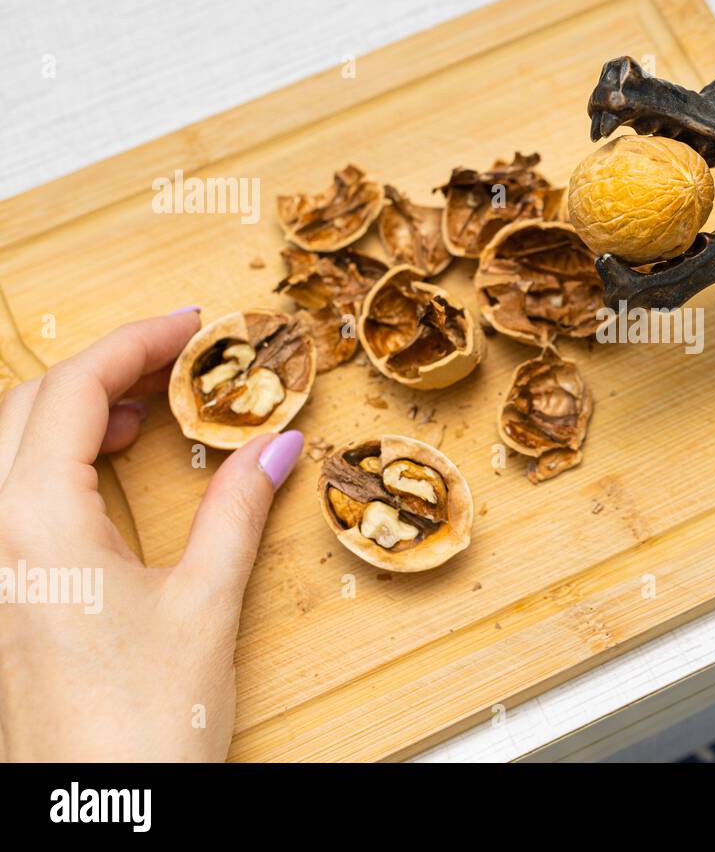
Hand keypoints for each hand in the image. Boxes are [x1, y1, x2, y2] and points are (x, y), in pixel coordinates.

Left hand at [0, 309, 303, 760]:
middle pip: (25, 405)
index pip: (70, 390)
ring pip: (8, 448)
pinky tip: (108, 474)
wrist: (99, 817)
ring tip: (146, 409)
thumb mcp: (206, 603)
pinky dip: (57, 459)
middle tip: (175, 360)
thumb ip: (238, 509)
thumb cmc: (142, 723)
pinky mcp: (3, 598)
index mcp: (36, 523)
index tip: (189, 323)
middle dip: (102, 367)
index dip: (133, 342)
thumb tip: (277, 443)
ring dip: (72, 410)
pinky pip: (11, 494)